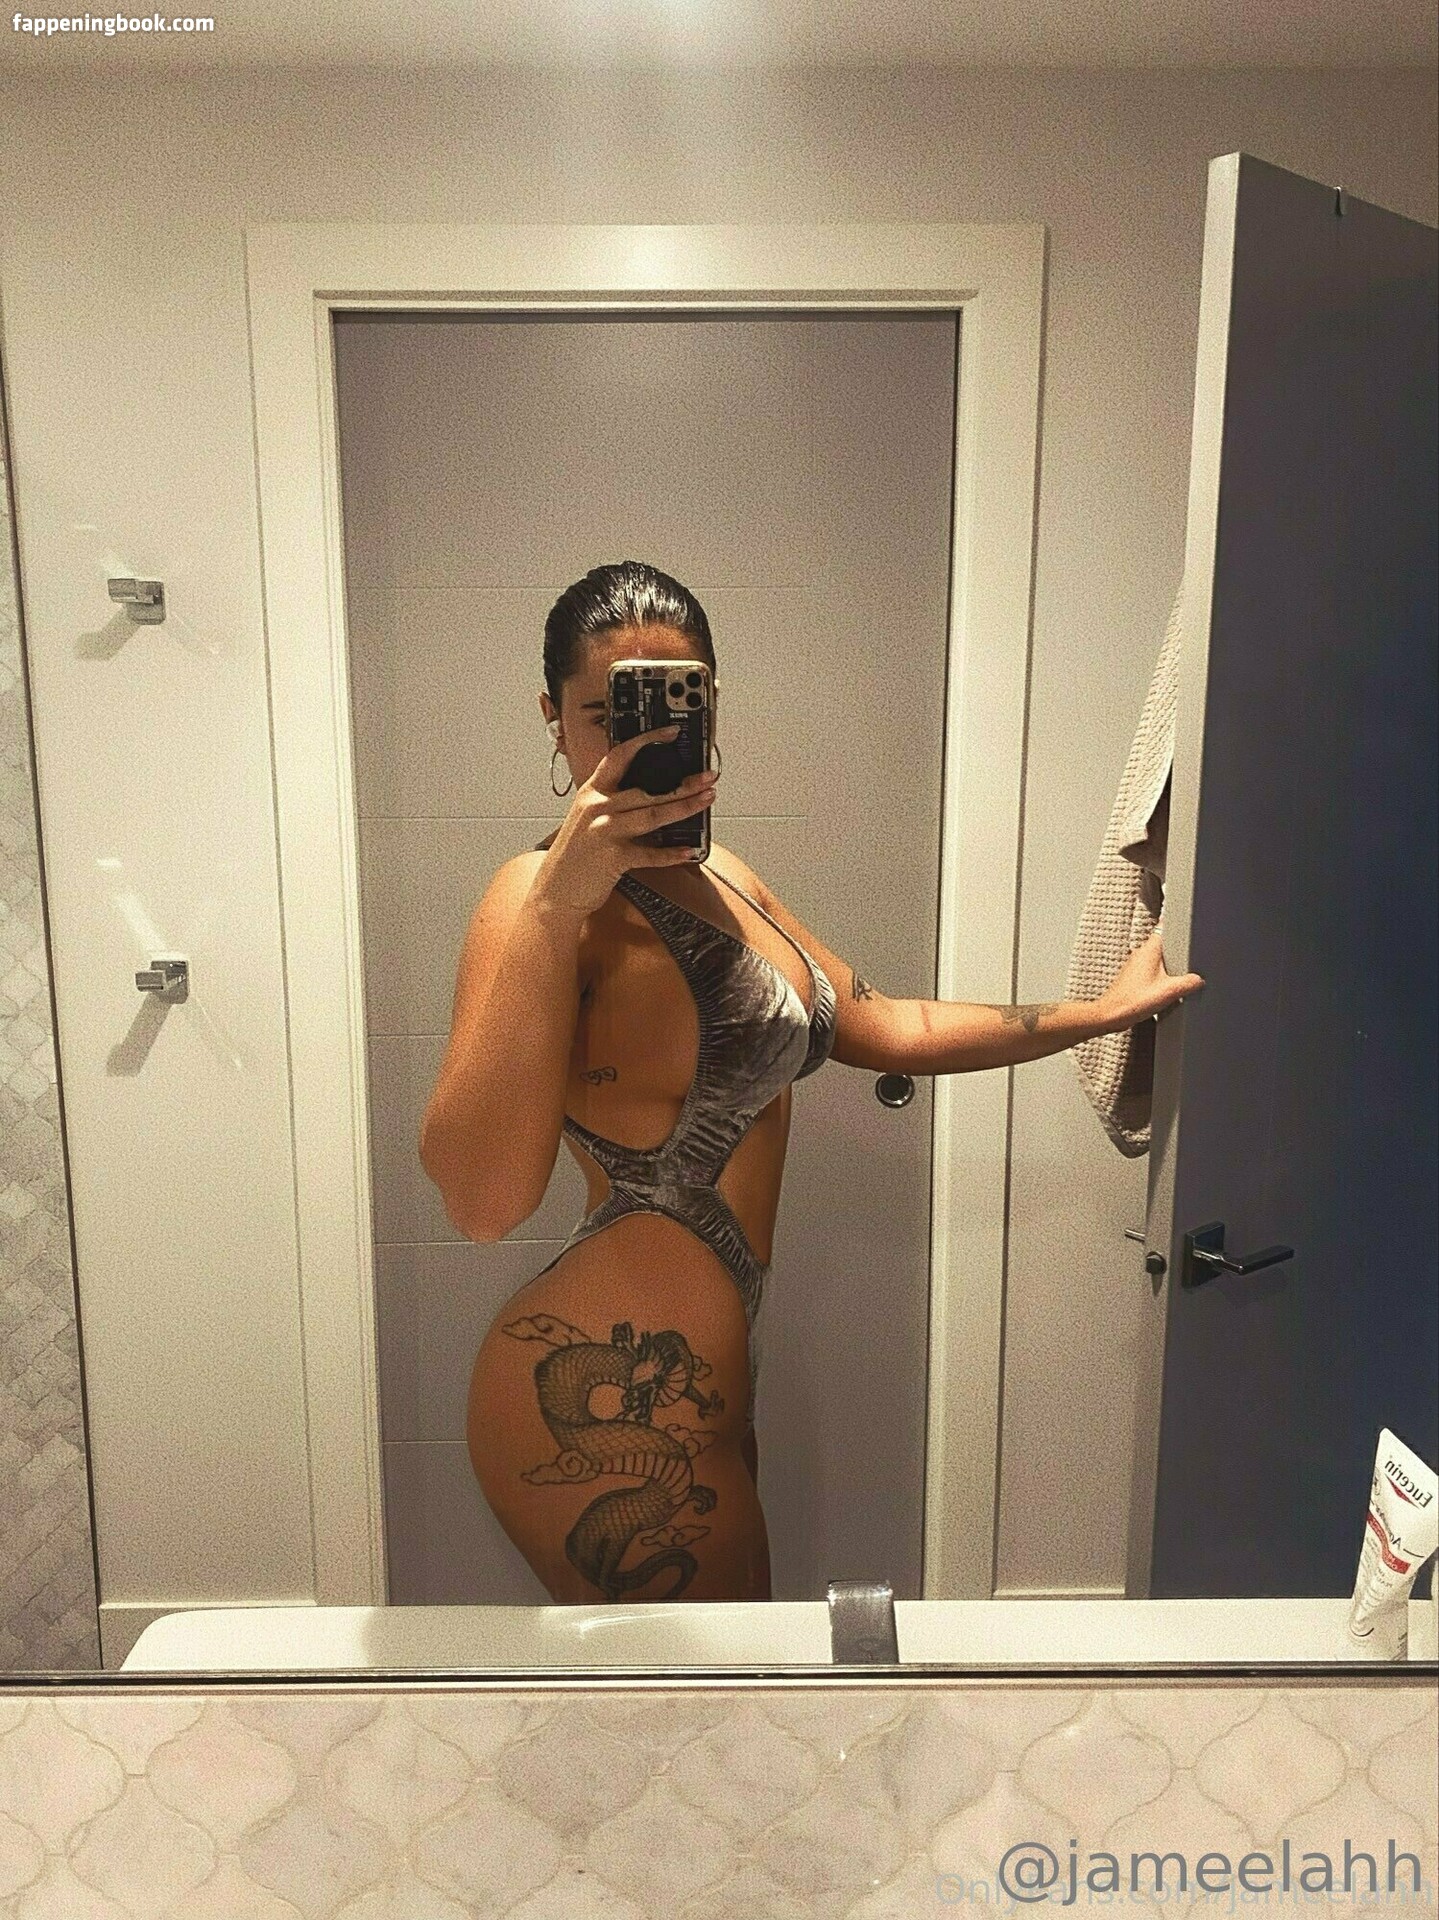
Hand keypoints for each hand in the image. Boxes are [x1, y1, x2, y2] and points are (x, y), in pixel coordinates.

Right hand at [534, 723, 718, 916]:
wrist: (554, 891)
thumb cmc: (575, 856)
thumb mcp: (587, 818)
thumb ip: (613, 803)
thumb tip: (654, 794)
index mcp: (592, 793)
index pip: (620, 756)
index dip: (646, 741)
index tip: (670, 733)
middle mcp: (597, 808)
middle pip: (647, 790)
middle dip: (683, 783)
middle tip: (708, 777)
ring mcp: (605, 832)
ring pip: (653, 816)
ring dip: (685, 807)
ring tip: (706, 800)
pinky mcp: (613, 858)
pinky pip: (651, 854)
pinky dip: (672, 853)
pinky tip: (689, 849)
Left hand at [1095, 926, 1204, 1031]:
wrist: (1112, 1015)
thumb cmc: (1132, 1002)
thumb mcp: (1169, 991)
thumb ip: (1188, 983)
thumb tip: (1198, 980)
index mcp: (1148, 951)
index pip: (1163, 927)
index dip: (1176, 924)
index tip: (1187, 924)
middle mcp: (1140, 954)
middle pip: (1163, 943)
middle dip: (1177, 948)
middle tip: (1189, 954)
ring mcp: (1136, 966)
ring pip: (1158, 958)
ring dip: (1169, 964)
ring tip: (1180, 974)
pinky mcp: (1134, 978)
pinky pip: (1153, 970)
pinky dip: (1161, 975)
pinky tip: (1167, 987)